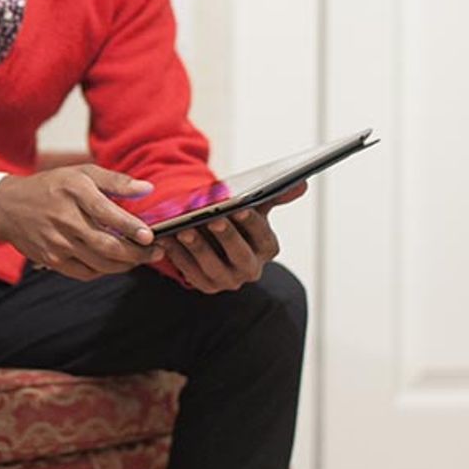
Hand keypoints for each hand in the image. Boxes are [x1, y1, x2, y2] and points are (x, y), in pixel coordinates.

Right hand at [0, 164, 164, 279]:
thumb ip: (116, 181)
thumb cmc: (51, 187)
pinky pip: (86, 272)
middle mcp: (65, 219)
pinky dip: (105, 270)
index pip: (108, 214)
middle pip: (107, 246)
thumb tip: (147, 189)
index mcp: (74, 192)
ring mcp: (57, 243)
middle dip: (137, 254)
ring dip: (125, 265)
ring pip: (100, 263)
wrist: (8, 207)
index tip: (151, 236)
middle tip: (156, 253)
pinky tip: (116, 262)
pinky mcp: (52, 259)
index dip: (132, 228)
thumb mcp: (81, 173)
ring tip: (141, 258)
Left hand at [162, 180, 306, 293]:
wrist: (215, 239)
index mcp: (267, 249)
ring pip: (212, 267)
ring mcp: (227, 281)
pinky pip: (189, 272)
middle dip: (226, 237)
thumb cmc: (238, 219)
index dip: (251, 222)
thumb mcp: (256, 206)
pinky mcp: (205, 286)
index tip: (239, 207)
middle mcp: (250, 269)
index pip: (263, 236)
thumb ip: (275, 195)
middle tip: (212, 219)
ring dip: (197, 248)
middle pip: (240, 255)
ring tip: (183, 229)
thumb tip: (301, 182)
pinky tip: (166, 239)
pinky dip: (178, 256)